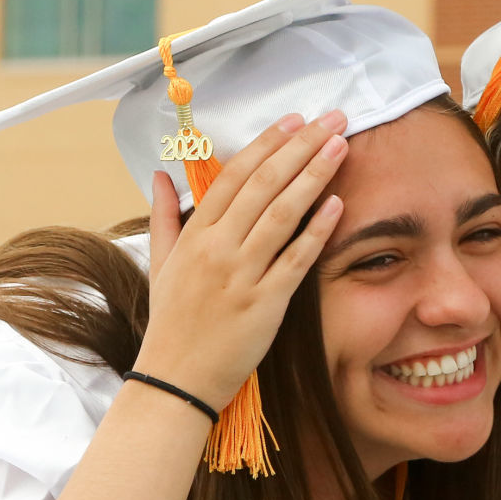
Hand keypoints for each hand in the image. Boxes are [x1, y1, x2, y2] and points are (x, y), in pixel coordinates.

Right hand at [137, 111, 348, 409]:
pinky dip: (317, 230)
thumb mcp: (159, 266)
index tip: (293, 120)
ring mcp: (242, 275)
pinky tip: (338, 204)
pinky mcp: (265, 304)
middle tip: (331, 119)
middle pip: (264, 184)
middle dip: (300, 146)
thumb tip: (160, 175)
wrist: (175, 380)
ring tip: (340, 147)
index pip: (234, 176)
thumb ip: (164, 217)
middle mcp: (218, 249)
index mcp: (194, 236)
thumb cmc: (171, 323)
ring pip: (283, 213)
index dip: (267, 144)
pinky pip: (296, 260)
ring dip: (315, 175)